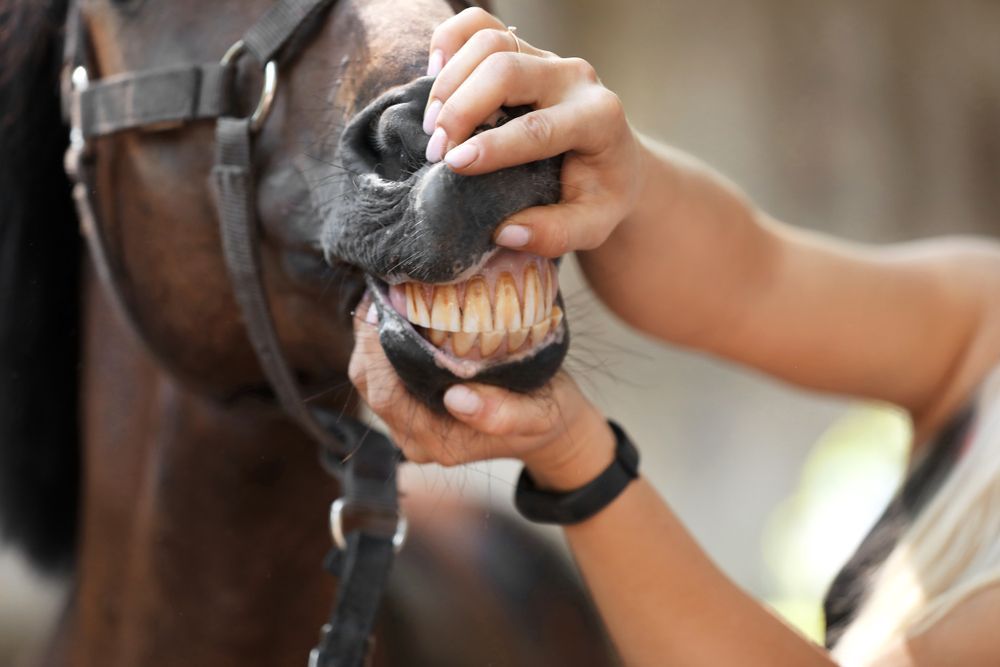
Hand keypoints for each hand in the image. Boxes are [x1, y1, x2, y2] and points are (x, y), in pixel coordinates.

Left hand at [348, 302, 615, 490]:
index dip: (376, 349)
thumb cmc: (545, 415)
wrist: (553, 427)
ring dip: (370, 335)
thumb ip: (502, 415)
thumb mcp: (537, 415)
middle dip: (367, 335)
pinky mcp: (412, 406)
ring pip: (369, 377)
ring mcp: (410, 422)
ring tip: (385, 292)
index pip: (385, 393)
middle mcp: (415, 436)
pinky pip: (383, 372)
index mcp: (437, 440)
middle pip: (369, 382)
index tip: (386, 303)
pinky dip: (381, 340)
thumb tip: (457, 400)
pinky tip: (395, 309)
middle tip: (382, 287)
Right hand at [423, 7, 647, 257]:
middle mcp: (575, 78)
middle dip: (463, 108)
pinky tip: (433, 76)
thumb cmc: (599, 195)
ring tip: (433, 126)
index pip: (539, 125)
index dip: (493, 145)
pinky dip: (449, 41)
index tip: (454, 165)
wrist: (612, 160)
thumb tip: (505, 233)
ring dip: (450, 81)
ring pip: (490, 41)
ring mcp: (547, 58)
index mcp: (598, 119)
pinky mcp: (523, 49)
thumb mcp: (592, 226)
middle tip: (437, 151)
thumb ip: (555, 234)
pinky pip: (480, 25)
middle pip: (508, 68)